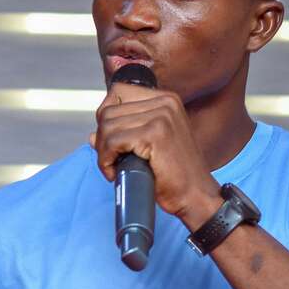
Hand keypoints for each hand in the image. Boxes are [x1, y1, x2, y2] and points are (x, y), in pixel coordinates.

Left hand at [91, 83, 219, 230]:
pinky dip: (106, 161)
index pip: (118, 92)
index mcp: (166, 99)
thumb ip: (124, 133)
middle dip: (103, 139)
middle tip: (113, 161)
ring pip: (107, 127)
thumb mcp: (150, 146)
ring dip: (104, 152)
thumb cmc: (174, 175)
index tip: (112, 141)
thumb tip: (93, 135)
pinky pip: (113, 142)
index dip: (107, 118)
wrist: (195, 196)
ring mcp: (161, 116)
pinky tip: (116, 172)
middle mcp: (165, 102)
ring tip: (116, 168)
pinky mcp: (155, 134)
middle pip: (108, 111)